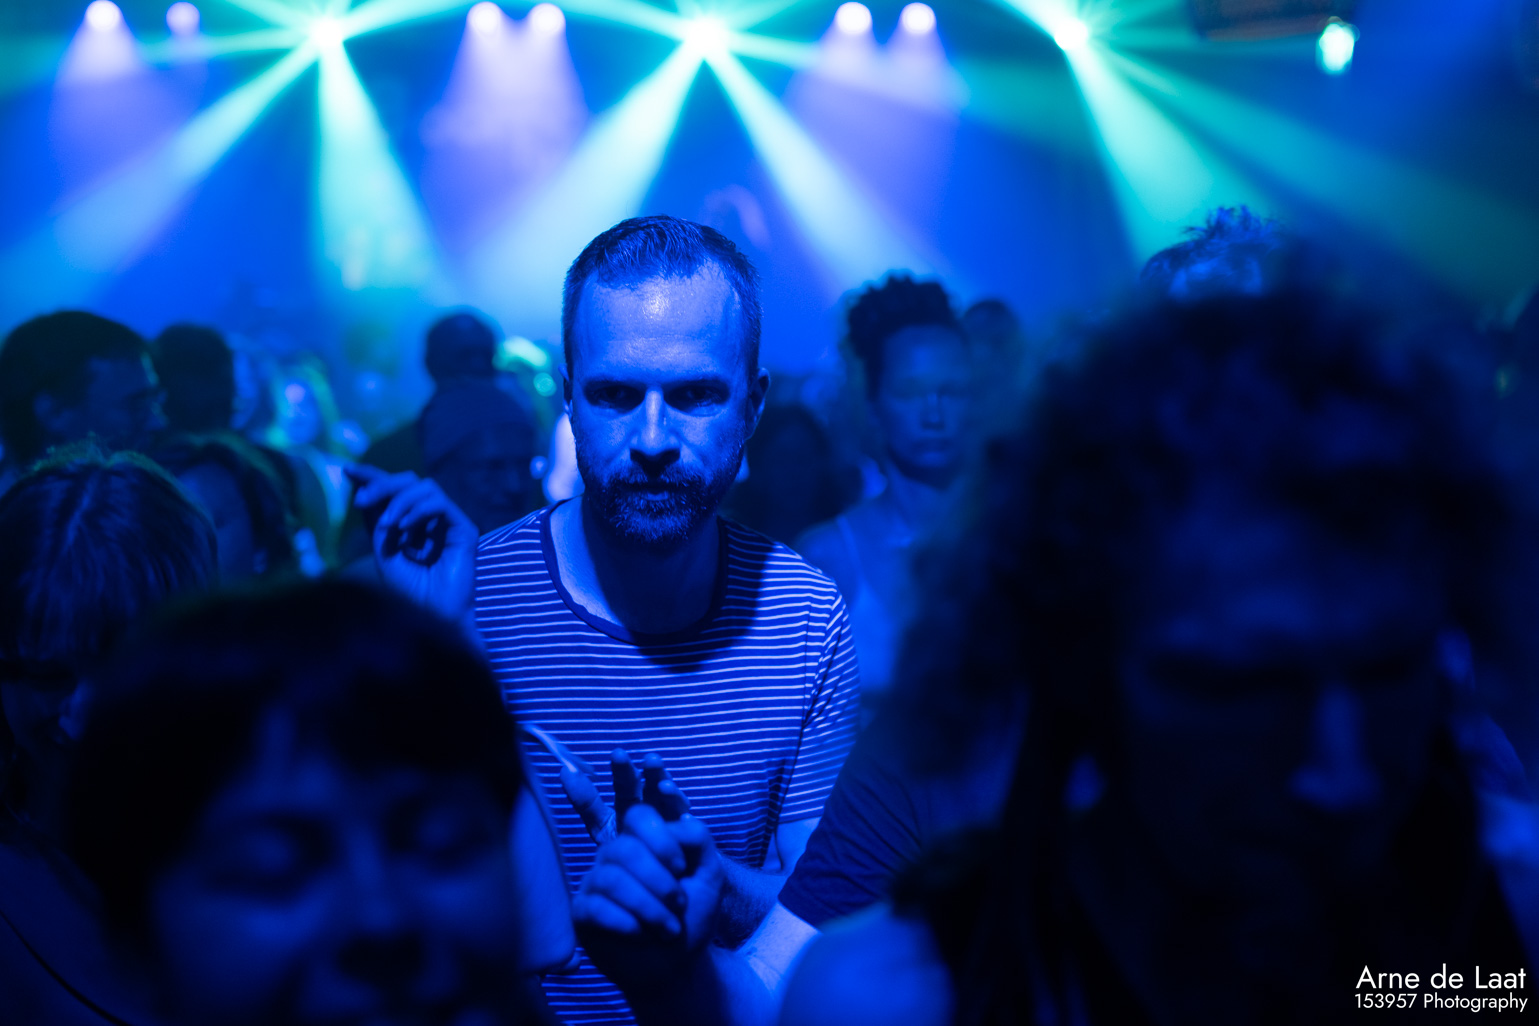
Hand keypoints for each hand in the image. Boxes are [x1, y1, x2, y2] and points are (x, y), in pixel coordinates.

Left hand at [347, 465, 477, 623]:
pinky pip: (439, 503)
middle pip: (408, 481)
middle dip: (381, 485)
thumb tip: (364, 491)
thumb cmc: (411, 591)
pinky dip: (418, 510)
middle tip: (361, 501)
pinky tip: (405, 528)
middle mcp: (428, 519)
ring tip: (388, 526)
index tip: (347, 470)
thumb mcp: (385, 553)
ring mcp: (447, 522)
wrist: (435, 615)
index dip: (371, 476)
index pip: (391, 491)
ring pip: (424, 487)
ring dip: (399, 502)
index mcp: (408, 523)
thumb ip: (378, 523)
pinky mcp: (463, 528)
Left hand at [560, 748, 690, 844]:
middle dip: (652, 771)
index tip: (618, 754)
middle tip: (650, 760)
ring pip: (672, 798)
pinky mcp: (686, 833)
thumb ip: (585, 801)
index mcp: (630, 799)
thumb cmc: (625, 847)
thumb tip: (564, 770)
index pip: (625, 779)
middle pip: (652, 782)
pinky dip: (685, 821)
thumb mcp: (601, 826)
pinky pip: (686, 826)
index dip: (622, 767)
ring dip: (671, 790)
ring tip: (665, 787)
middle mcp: (652, 802)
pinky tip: (684, 818)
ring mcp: (670, 816)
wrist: (647, 876)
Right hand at [573, 804, 723, 992]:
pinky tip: (641, 934)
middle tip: (679, 904)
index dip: (661, 840)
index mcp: (643, 841)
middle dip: (659, 882)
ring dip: (648, 907)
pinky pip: (595, 908)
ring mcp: (595, 883)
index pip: (639, 816)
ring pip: (610, 879)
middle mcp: (614, 856)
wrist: (679, 963)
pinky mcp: (582, 913)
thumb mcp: (709, 874)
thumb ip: (698, 839)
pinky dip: (626, 922)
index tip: (681, 869)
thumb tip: (676, 822)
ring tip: (668, 928)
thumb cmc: (691, 916)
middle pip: (624, 849)